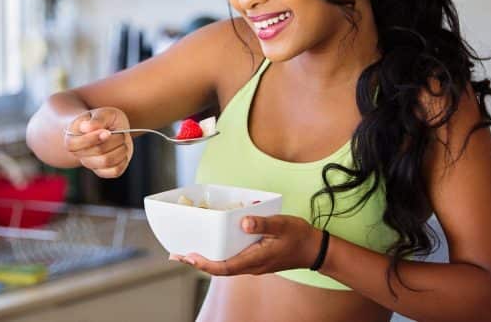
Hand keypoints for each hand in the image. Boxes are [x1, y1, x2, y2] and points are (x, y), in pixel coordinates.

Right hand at [64, 107, 133, 178]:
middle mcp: (79, 155)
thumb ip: (96, 119)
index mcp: (72, 139)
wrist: (110, 128)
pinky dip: (123, 159)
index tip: (107, 131)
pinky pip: (114, 171)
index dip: (94, 138)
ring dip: (120, 149)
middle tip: (120, 132)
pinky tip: (122, 150)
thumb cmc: (103, 120)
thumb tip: (87, 128)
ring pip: (106, 162)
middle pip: (98, 151)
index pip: (75, 145)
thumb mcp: (102, 113)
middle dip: (114, 139)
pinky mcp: (104, 172)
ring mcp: (91, 165)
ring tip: (122, 140)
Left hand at [170, 215, 321, 275]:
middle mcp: (251, 266)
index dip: (204, 264)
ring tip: (186, 252)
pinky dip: (217, 256)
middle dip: (197, 262)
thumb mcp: (282, 225)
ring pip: (224, 266)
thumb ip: (263, 223)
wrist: (314, 249)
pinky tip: (211, 246)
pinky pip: (231, 261)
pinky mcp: (254, 260)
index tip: (189, 257)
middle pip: (219, 268)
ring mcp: (252, 264)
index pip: (224, 267)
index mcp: (255, 259)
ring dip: (205, 260)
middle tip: (176, 254)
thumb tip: (244, 222)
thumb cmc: (298, 236)